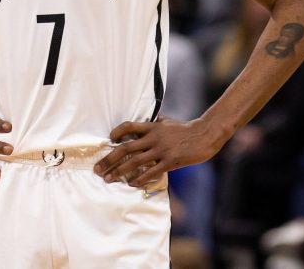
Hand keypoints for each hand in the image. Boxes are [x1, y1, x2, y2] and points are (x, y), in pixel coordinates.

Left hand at [93, 116, 221, 187]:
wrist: (205, 135)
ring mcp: (162, 150)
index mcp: (153, 126)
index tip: (108, 140)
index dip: (117, 132)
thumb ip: (156, 123)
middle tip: (98, 169)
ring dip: (119, 171)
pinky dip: (139, 179)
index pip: (129, 126)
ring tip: (108, 179)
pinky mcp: (170, 161)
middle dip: (110, 159)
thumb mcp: (168, 122)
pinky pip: (151, 172)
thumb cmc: (186, 129)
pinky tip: (132, 184)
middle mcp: (154, 138)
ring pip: (135, 162)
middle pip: (126, 148)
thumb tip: (147, 120)